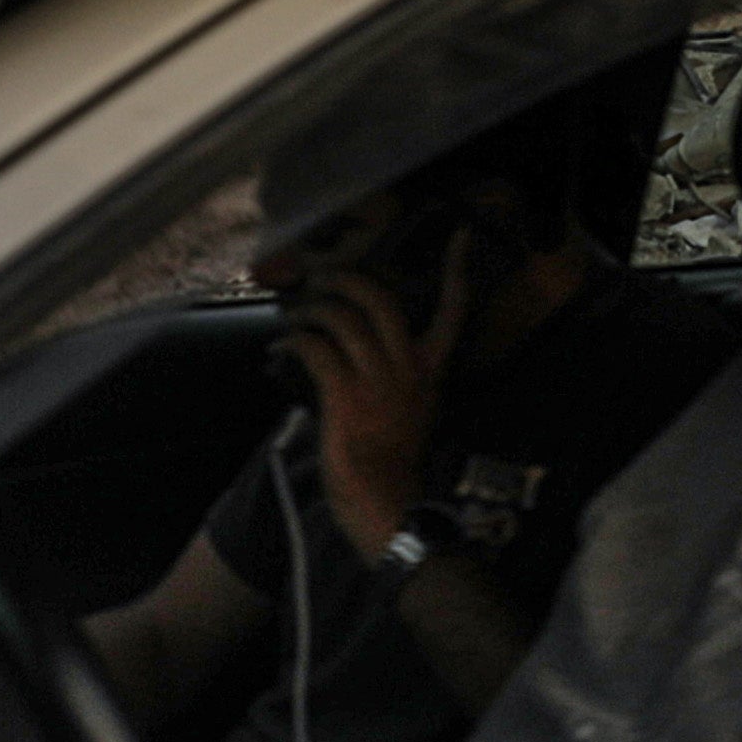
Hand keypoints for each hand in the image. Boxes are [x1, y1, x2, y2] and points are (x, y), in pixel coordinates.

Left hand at [285, 234, 478, 563]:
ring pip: (342, 318)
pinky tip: (280, 347)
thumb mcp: (409, 411)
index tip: (461, 239)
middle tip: (325, 278)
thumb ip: (392, 376)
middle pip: (380, 300)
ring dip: (312, 310)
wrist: (384, 503)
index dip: (457, 273)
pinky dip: (293, 341)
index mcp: (430, 371)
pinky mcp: (345, 395)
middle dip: (348, 280)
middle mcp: (408, 368)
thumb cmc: (390, 463)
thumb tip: (348, 350)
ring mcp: (378, 380)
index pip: (453, 313)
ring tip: (296, 315)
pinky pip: (315, 348)